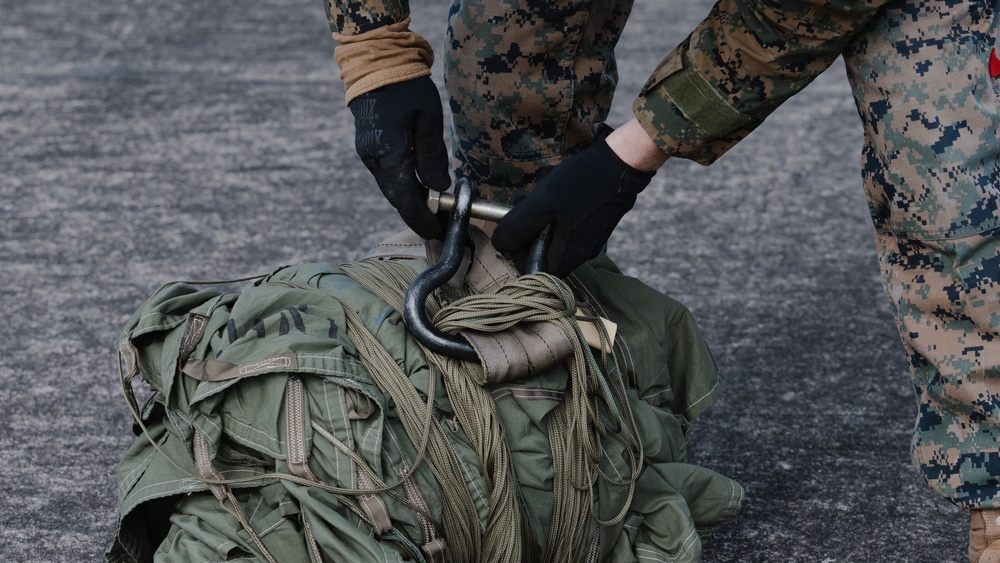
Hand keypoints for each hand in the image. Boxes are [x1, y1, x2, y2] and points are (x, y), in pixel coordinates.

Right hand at [348, 76, 449, 239]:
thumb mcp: (428, 121)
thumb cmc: (407, 89)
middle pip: (398, 199)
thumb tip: (440, 189)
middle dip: (420, 215)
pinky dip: (404, 187)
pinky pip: (388, 176)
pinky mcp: (369, 149)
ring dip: (412, 201)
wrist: (377, 65)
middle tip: (443, 225)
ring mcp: (368, 155)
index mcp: (389, 154)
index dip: (423, 220)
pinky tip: (421, 189)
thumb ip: (433, 157)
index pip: (406, 200)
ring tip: (436, 210)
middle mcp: (374, 159)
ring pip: (392, 189)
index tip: (440, 232)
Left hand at [491, 132, 655, 276]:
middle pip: (538, 247)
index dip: (517, 241)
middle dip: (530, 222)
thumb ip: (514, 231)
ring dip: (543, 210)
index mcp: (561, 262)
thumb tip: (500, 244)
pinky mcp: (593, 228)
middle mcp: (576, 258)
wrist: (616, 167)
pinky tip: (563, 189)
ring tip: (549, 190)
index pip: (525, 264)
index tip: (520, 218)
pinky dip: (559, 206)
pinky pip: (567, 223)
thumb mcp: (536, 207)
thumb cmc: (576, 187)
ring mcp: (586, 243)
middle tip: (532, 200)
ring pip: (551, 232)